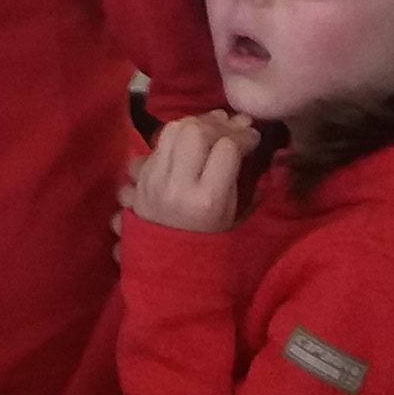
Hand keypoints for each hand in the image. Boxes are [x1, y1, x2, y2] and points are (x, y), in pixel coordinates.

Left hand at [127, 111, 260, 233]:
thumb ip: (240, 177)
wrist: (167, 271)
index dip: (244, 135)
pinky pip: (157, 143)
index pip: (227, 148)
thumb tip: (247, 137)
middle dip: (218, 123)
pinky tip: (189, 142)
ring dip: (195, 123)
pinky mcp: (140, 179)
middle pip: (195, 131)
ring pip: (172, 129)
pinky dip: (176, 136)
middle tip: (232, 127)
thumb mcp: (235, 217)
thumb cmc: (210, 246)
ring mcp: (153, 180)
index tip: (254, 136)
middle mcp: (177, 186)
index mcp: (208, 200)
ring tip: (212, 128)